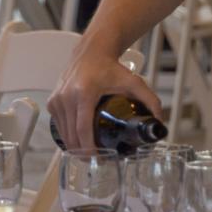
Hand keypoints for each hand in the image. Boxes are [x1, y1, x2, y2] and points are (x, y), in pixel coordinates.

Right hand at [47, 46, 164, 150]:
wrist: (92, 52)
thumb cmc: (111, 67)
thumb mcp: (134, 82)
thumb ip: (150, 100)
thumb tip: (159, 123)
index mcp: (84, 93)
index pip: (83, 129)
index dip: (89, 148)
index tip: (98, 159)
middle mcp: (67, 96)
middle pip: (72, 135)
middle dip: (83, 152)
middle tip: (97, 160)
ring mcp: (57, 99)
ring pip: (64, 133)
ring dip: (74, 147)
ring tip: (88, 153)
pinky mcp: (53, 101)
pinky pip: (59, 125)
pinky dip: (67, 135)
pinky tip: (78, 141)